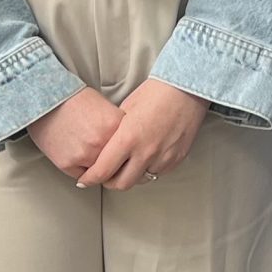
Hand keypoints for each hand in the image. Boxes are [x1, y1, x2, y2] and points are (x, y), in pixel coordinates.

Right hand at [27, 88, 123, 181]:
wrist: (45, 98)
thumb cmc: (73, 99)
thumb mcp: (105, 107)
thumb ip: (116, 128)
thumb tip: (124, 146)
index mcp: (116, 126)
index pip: (129, 150)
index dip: (126, 154)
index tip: (124, 156)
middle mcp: (103, 142)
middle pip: (116, 165)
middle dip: (114, 165)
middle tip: (109, 162)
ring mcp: (86, 154)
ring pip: (99, 173)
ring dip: (96, 168)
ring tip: (87, 152)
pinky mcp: (68, 163)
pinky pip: (80, 175)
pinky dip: (79, 168)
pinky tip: (75, 153)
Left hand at [76, 78, 206, 191]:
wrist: (186, 87)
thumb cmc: (157, 92)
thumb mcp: (126, 109)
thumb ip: (116, 132)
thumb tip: (107, 145)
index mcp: (128, 138)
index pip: (102, 171)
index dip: (90, 179)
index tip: (85, 180)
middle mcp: (145, 152)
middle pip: (121, 184)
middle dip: (109, 182)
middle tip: (106, 175)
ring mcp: (163, 157)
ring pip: (141, 180)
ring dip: (131, 175)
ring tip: (128, 163)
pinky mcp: (176, 158)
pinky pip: (158, 172)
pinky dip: (149, 168)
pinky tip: (147, 156)